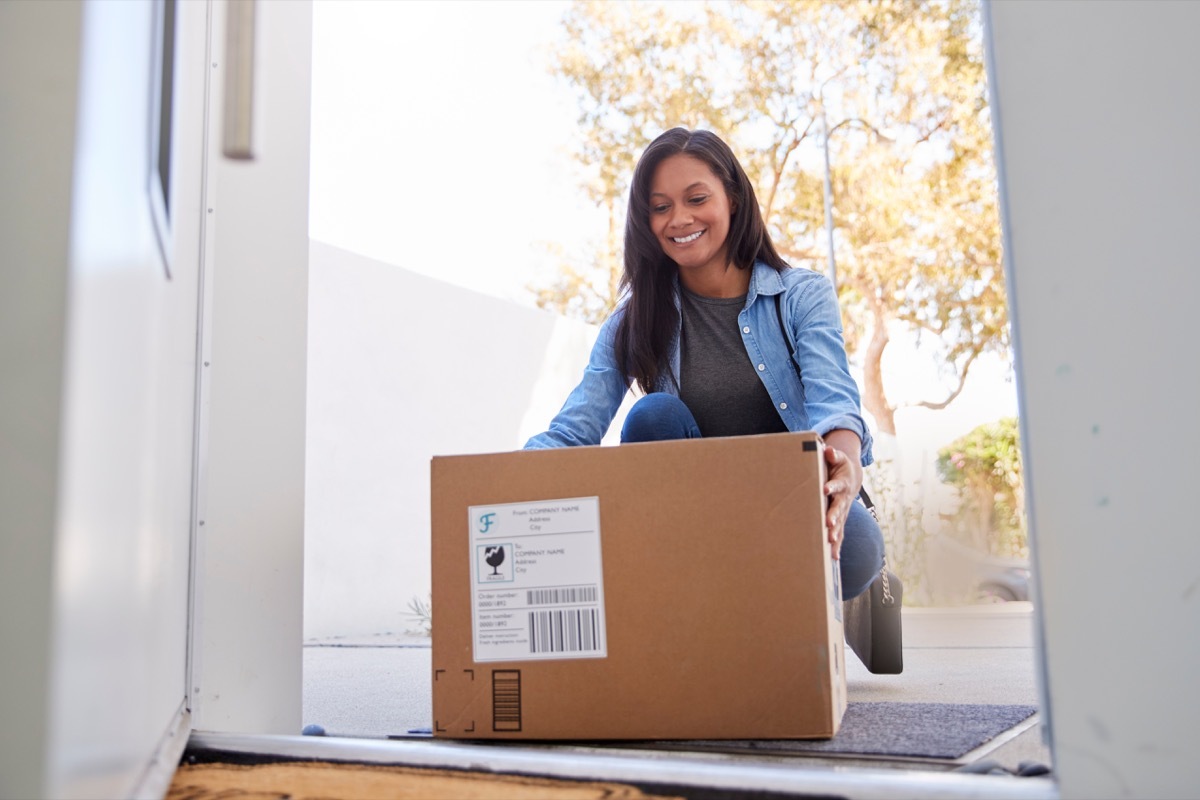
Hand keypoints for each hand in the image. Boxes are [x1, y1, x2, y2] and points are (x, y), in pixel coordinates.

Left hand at [822, 440, 862, 560]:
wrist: (851, 477)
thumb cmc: (839, 467)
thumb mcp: (837, 458)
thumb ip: (833, 455)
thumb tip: (828, 450)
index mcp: (840, 483)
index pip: (836, 484)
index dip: (831, 486)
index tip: (825, 488)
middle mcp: (843, 499)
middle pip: (839, 507)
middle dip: (834, 515)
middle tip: (828, 523)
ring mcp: (843, 511)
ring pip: (840, 523)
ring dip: (836, 533)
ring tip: (830, 542)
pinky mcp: (841, 519)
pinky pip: (840, 533)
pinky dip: (837, 545)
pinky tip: (834, 557)